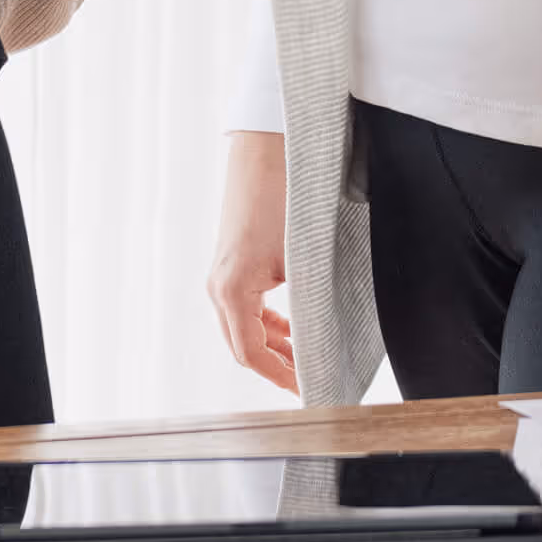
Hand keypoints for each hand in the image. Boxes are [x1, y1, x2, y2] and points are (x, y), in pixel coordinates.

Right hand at [207, 129, 295, 390]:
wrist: (268, 150)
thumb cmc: (284, 197)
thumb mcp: (302, 257)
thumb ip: (306, 303)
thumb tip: (322, 341)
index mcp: (232, 290)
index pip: (250, 353)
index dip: (279, 376)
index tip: (305, 391)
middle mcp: (219, 286)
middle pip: (243, 346)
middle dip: (276, 367)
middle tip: (309, 385)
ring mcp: (222, 274)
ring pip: (243, 327)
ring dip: (273, 347)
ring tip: (305, 363)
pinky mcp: (231, 263)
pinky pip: (246, 307)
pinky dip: (268, 324)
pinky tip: (293, 330)